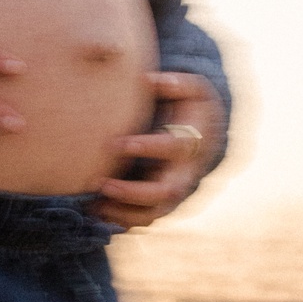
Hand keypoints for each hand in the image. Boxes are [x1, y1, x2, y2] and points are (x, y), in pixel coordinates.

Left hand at [94, 71, 224, 227]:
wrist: (207, 135)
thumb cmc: (193, 108)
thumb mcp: (193, 89)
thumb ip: (176, 83)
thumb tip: (150, 80)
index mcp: (190, 144)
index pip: (173, 149)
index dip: (147, 148)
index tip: (116, 143)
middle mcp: (184, 173)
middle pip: (165, 192)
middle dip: (133, 192)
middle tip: (102, 184)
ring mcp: (174, 192)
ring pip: (155, 213)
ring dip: (125, 213)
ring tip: (95, 206)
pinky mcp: (162, 202)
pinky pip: (145, 219)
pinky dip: (123, 221)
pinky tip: (97, 214)